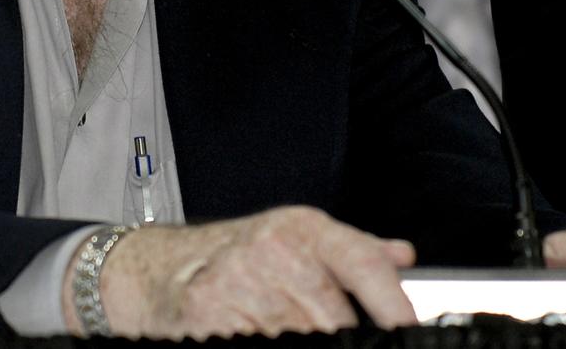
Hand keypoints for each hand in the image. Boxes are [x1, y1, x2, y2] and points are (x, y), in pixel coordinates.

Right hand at [72, 206, 418, 339]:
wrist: (158, 268)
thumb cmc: (234, 254)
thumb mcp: (294, 236)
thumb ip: (352, 250)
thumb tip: (401, 257)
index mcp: (302, 229)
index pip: (362, 262)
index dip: (393, 305)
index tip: (407, 330)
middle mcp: (273, 251)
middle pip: (335, 322)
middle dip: (335, 336)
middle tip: (312, 326)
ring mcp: (239, 285)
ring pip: (301, 340)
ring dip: (295, 340)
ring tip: (276, 326)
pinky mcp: (209, 319)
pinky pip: (259, 346)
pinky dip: (260, 344)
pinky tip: (250, 332)